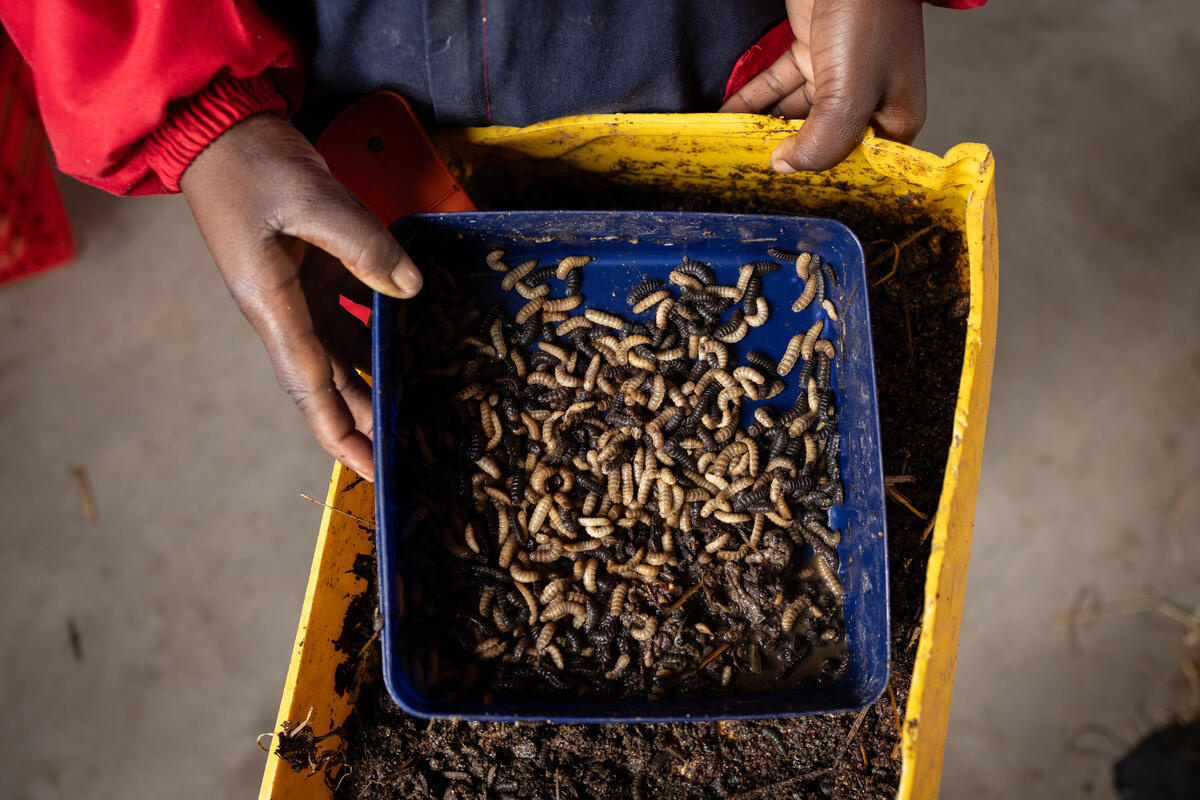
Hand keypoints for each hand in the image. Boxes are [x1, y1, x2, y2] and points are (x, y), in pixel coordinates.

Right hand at [181, 113, 421, 479]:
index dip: (339, 430)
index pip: (310, 384)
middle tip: (405, 449)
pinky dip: (377, 327)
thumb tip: (410, 288)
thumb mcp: (312, 199)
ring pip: (342, 350)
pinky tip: (411, 335)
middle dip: (364, 416)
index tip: (366, 468)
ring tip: (413, 403)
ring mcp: (298, 290)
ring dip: (374, 376)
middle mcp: (284, 309)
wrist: (221, 130)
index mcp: (272, 305)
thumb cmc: (253, 165)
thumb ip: (363, 245)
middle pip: (330, 379)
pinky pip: (349, 310)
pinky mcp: (312, 269)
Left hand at [719, 0, 926, 171]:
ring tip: (731, 147)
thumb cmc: (867, 19)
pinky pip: (776, 86)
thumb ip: (822, 142)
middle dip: (788, 154)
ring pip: (794, 114)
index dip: (824, 176)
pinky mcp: (810, 51)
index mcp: (894, 117)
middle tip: (750, 170)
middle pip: (821, 140)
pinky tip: (727, 117)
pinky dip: (752, 101)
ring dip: (763, 128)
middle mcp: (867, 100)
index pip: (856, 163)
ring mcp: (838, 75)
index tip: (787, 189)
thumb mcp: (850, 95)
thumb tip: (784, 166)